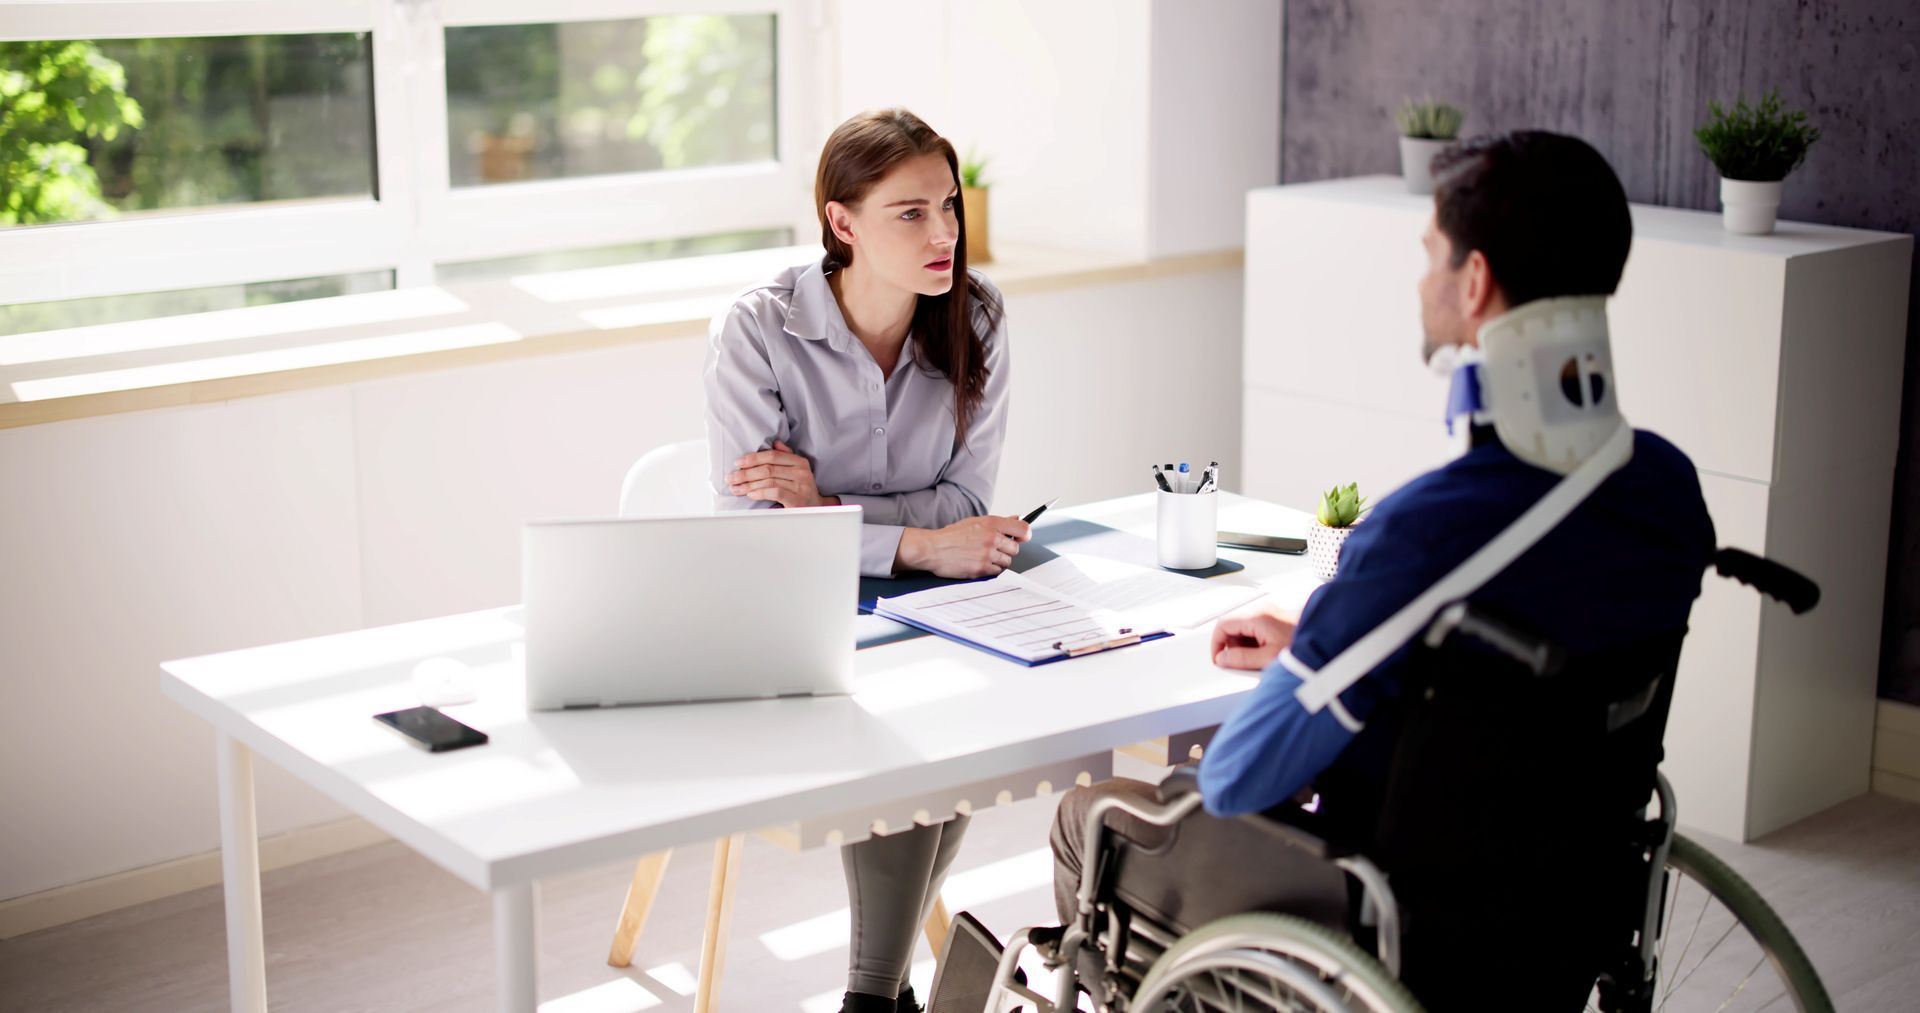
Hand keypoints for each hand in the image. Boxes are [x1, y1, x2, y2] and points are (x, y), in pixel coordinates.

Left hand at [728, 441, 838, 507]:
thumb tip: (775, 443)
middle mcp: (801, 472)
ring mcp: (801, 486)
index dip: (753, 458)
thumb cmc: (801, 488)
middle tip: (731, 477)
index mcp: (800, 462)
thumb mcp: (797, 470)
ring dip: (748, 485)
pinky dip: (760, 492)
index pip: (772, 455)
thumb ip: (786, 456)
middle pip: (767, 469)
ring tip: (736, 488)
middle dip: (745, 473)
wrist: (816, 508)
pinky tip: (750, 494)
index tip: (738, 463)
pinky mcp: (797, 500)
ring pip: (768, 481)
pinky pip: (775, 492)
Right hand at [898, 515, 1031, 577]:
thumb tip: (1017, 518)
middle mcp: (992, 538)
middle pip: (1016, 549)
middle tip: (994, 549)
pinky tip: (979, 564)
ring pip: (1007, 562)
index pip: (1023, 529)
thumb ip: (998, 522)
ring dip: (999, 561)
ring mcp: (987, 554)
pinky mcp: (982, 569)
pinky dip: (990, 570)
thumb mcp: (975, 522)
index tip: (1021, 538)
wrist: (933, 549)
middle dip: (1007, 550)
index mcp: (991, 523)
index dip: (1024, 535)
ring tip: (984, 557)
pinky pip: (997, 572)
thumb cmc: (952, 536)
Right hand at [1210, 602, 1296, 670]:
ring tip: (1257, 659)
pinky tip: (1265, 654)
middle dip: (1231, 645)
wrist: (1329, 643)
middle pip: (1232, 625)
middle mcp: (1261, 610)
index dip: (1216, 643)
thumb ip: (1241, 659)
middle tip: (1239, 662)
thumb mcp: (1268, 659)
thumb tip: (1223, 658)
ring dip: (1242, 645)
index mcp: (1258, 616)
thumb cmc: (1303, 648)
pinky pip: (1254, 629)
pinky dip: (1253, 643)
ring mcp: (1268, 613)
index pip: (1223, 624)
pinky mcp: (1274, 619)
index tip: (1218, 658)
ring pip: (1242, 628)